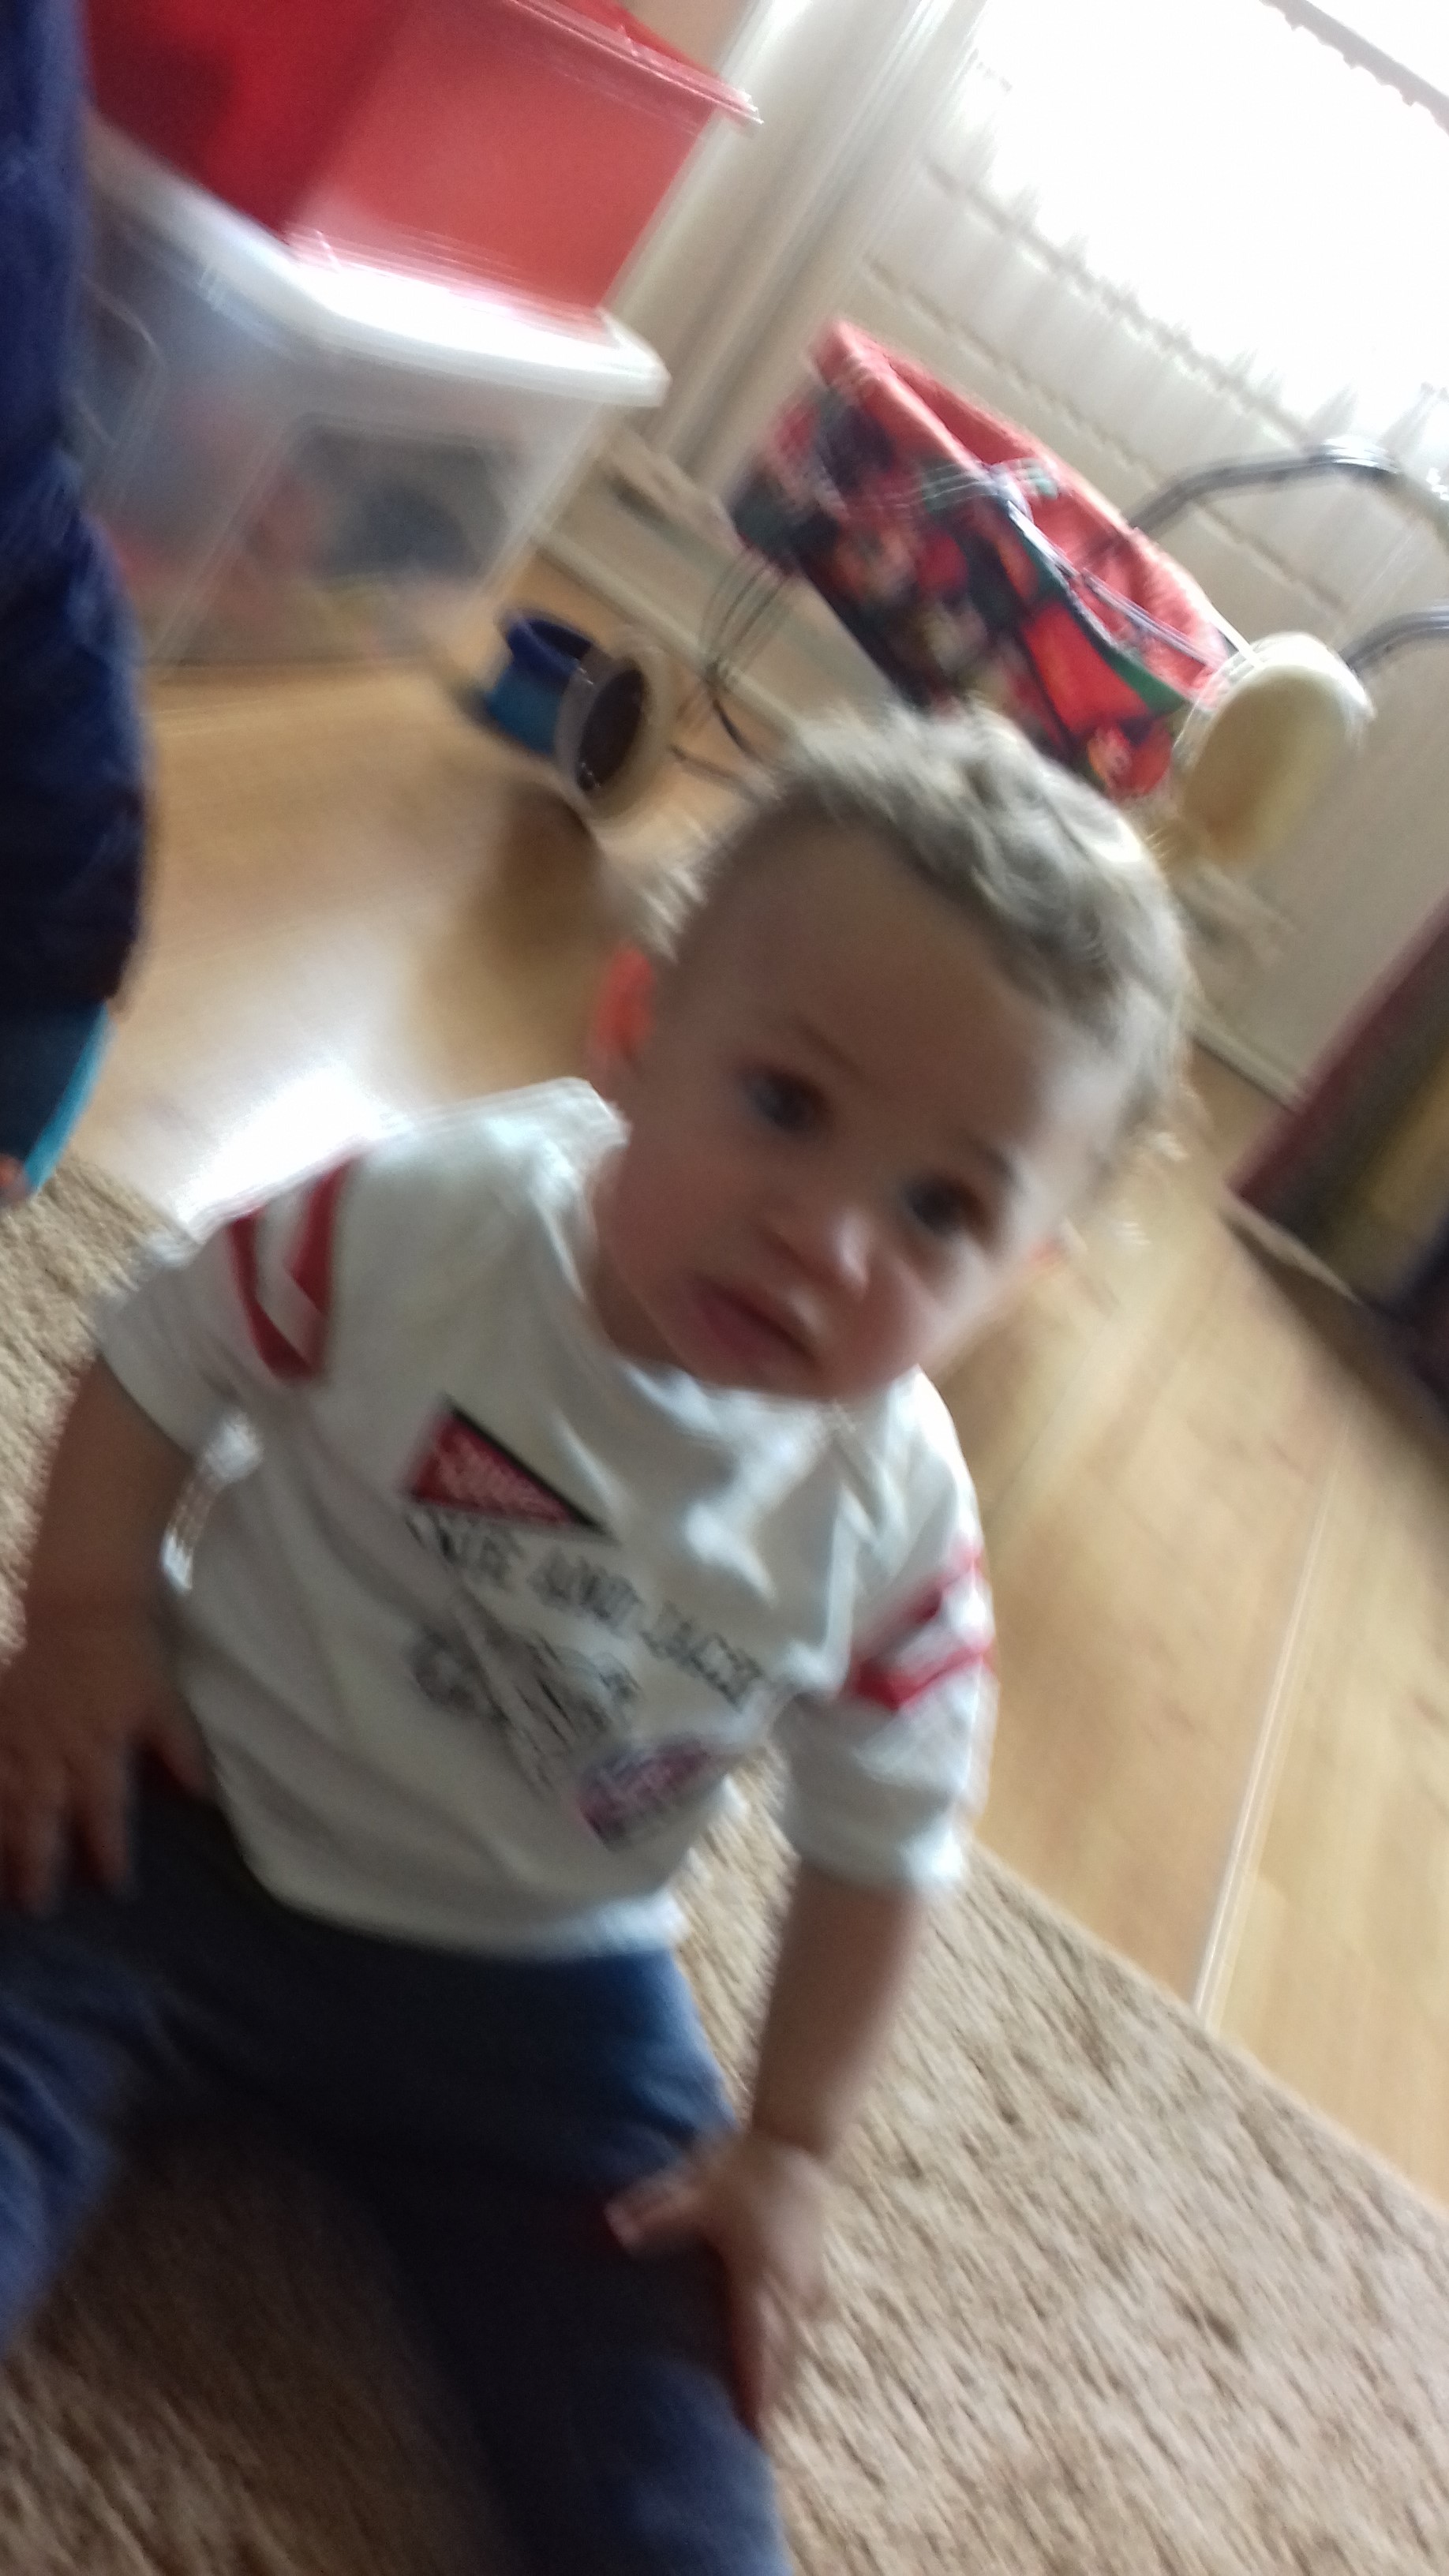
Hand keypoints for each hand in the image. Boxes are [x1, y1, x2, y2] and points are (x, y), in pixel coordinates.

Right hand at [0, 1611, 208, 1910]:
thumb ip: (180, 1753)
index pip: (107, 1816)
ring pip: (4, 1804)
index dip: (111, 1855)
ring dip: (2, 1844)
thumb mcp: (164, 1704)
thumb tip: (202, 1799)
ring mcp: (18, 1740)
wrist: (79, 1606)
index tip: (117, 1888)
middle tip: (38, 1907)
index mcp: (101, 1754)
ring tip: (1, 1886)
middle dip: (39, 1868)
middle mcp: (54, 1755)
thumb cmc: (129, 1657)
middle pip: (42, 1823)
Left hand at [606, 2127, 828, 2432]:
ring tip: (772, 2417)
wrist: (796, 2137)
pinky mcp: (809, 2270)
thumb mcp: (696, 2187)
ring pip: (797, 2343)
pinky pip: (803, 2324)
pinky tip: (786, 2359)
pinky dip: (792, 2349)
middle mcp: (788, 2286)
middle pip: (783, 2355)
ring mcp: (804, 2280)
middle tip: (760, 2442)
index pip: (757, 2342)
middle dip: (772, 2399)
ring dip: (785, 2378)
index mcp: (760, 2273)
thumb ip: (656, 2213)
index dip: (756, 2388)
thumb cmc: (746, 2164)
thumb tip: (611, 2231)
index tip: (756, 2431)